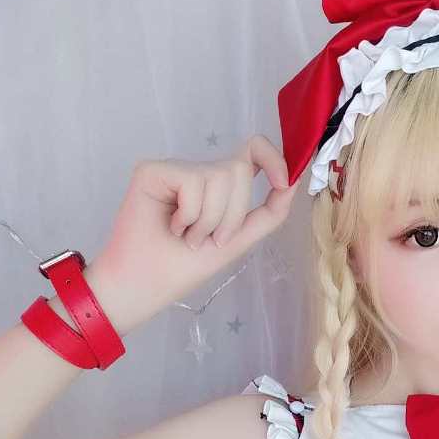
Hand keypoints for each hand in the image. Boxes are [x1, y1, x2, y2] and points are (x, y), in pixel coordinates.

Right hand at [93, 134, 299, 328]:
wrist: (146, 285)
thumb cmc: (184, 267)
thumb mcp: (238, 241)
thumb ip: (268, 213)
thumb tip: (293, 182)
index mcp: (219, 188)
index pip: (252, 153)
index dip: (273, 158)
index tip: (282, 182)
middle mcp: (199, 173)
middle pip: (239, 170)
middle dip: (231, 216)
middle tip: (206, 239)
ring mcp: (176, 169)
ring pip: (219, 176)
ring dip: (208, 221)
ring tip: (186, 237)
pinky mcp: (153, 170)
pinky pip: (193, 181)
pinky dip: (189, 214)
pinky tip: (171, 227)